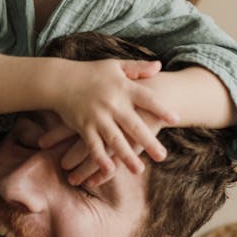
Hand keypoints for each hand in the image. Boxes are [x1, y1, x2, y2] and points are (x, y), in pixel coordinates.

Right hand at [43, 59, 177, 177]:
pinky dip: (100, 158)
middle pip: (133, 125)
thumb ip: (137, 67)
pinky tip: (109, 170)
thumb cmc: (90, 72)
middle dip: (148, 141)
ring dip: (127, 156)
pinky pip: (93, 145)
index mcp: (123, 88)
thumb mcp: (115, 66)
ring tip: (139, 170)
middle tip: (162, 156)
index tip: (176, 119)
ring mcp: (97, 116)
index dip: (161, 108)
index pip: (147, 99)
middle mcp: (112, 103)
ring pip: (115, 139)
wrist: (59, 80)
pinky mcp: (84, 126)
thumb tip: (159, 66)